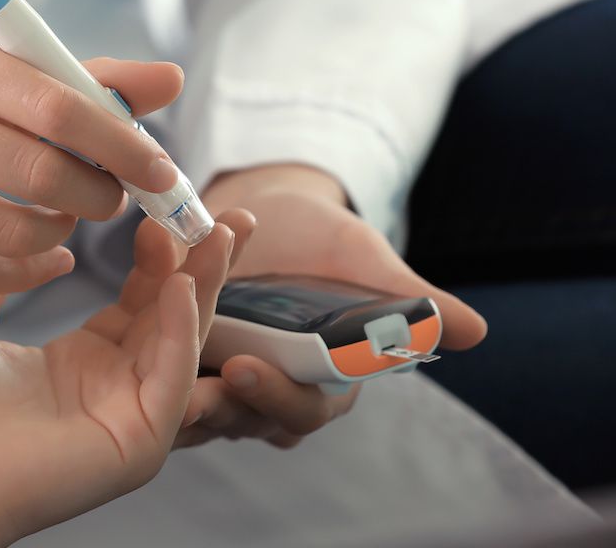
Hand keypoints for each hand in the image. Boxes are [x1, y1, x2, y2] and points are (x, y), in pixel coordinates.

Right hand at [0, 28, 184, 293]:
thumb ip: (83, 78)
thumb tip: (170, 80)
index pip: (55, 105)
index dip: (120, 143)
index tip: (160, 170)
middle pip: (38, 173)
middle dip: (96, 194)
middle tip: (109, 199)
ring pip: (10, 232)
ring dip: (60, 235)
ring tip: (65, 221)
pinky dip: (25, 275)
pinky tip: (45, 260)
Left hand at [0, 210, 255, 547]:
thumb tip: (39, 249)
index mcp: (84, 362)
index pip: (142, 299)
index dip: (158, 256)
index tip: (160, 210)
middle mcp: (118, 385)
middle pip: (176, 314)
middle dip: (206, 263)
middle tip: (232, 216)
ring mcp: (134, 413)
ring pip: (185, 337)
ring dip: (205, 283)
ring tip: (218, 233)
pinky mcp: (142, 439)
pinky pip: (173, 376)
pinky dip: (182, 329)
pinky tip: (180, 285)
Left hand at [174, 164, 487, 450]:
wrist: (271, 205)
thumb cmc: (326, 239)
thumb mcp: (366, 262)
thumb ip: (409, 301)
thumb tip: (474, 331)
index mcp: (318, 381)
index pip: (301, 409)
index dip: (276, 395)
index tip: (249, 369)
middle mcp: (265, 385)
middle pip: (238, 410)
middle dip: (210, 393)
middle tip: (181, 371)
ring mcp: (216, 368)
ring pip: (189, 382)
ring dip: (168, 352)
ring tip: (147, 322)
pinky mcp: (176, 343)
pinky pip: (155, 333)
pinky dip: (145, 298)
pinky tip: (141, 255)